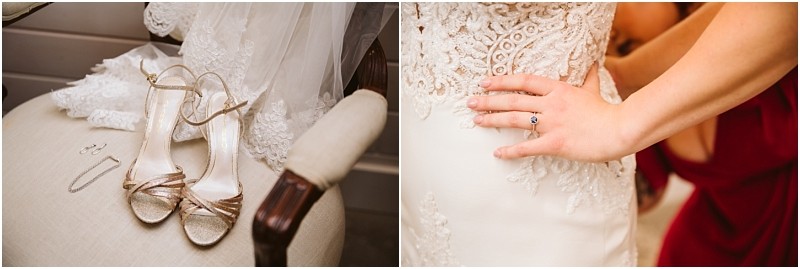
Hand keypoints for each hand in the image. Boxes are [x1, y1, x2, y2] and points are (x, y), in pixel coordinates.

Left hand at [467, 64, 630, 161]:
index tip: (485, 82)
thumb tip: (593, 63)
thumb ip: (589, 77)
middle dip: (488, 100)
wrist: (619, 130)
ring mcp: (552, 123)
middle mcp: (551, 104)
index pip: (523, 81)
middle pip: (513, 100)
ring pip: (515, 119)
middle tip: (470, 102)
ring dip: (492, 119)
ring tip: (476, 120)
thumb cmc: (606, 112)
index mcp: (558, 89)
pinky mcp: (555, 143)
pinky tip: (497, 152)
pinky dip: (510, 150)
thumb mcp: (594, 90)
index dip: (502, 81)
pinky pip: (527, 147)